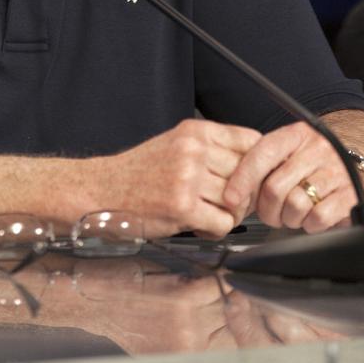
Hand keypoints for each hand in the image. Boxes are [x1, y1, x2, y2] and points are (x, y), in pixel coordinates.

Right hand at [113, 118, 261, 237]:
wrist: (105, 189)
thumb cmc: (140, 170)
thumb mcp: (176, 143)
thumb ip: (211, 148)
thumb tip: (252, 165)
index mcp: (195, 131)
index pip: (250, 141)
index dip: (258, 163)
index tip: (255, 177)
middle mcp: (194, 150)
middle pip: (247, 174)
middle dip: (244, 195)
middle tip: (230, 204)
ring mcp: (188, 178)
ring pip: (237, 201)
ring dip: (228, 215)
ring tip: (208, 215)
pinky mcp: (182, 207)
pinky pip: (223, 223)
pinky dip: (215, 231)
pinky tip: (199, 226)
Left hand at [223, 122, 361, 232]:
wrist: (358, 166)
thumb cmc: (313, 165)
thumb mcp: (288, 154)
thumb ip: (263, 164)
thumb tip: (232, 192)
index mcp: (296, 135)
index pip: (262, 154)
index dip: (242, 179)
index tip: (231, 199)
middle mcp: (317, 149)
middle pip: (275, 188)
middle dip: (268, 209)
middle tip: (273, 212)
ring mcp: (336, 171)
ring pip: (295, 205)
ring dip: (290, 218)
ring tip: (294, 213)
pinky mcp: (351, 194)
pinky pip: (318, 218)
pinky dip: (310, 225)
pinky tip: (312, 217)